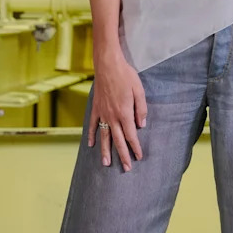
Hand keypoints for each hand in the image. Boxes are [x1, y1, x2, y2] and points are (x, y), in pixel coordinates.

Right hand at [88, 48, 146, 170]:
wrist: (108, 65)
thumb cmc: (126, 76)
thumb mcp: (139, 91)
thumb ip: (141, 109)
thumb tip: (141, 125)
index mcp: (124, 113)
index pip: (131, 135)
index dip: (135, 147)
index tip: (139, 157)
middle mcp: (112, 116)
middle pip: (118, 140)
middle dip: (123, 155)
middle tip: (126, 168)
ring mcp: (102, 113)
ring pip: (104, 136)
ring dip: (105, 151)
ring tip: (107, 164)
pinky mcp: (95, 108)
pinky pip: (93, 125)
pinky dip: (92, 135)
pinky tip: (91, 145)